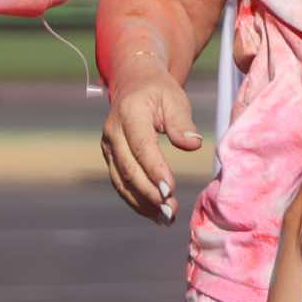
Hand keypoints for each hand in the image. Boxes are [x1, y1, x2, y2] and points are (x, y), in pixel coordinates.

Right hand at [100, 56, 202, 224]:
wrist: (134, 82)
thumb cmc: (159, 90)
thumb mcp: (175, 98)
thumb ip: (182, 122)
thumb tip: (193, 144)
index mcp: (129, 113)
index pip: (141, 147)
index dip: (154, 170)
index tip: (169, 190)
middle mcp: (112, 131)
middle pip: (128, 169)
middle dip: (148, 193)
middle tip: (170, 211)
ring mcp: (108, 146)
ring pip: (121, 181)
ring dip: (142, 202)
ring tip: (165, 219)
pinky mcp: (110, 157)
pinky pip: (120, 183)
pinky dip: (136, 200)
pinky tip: (154, 213)